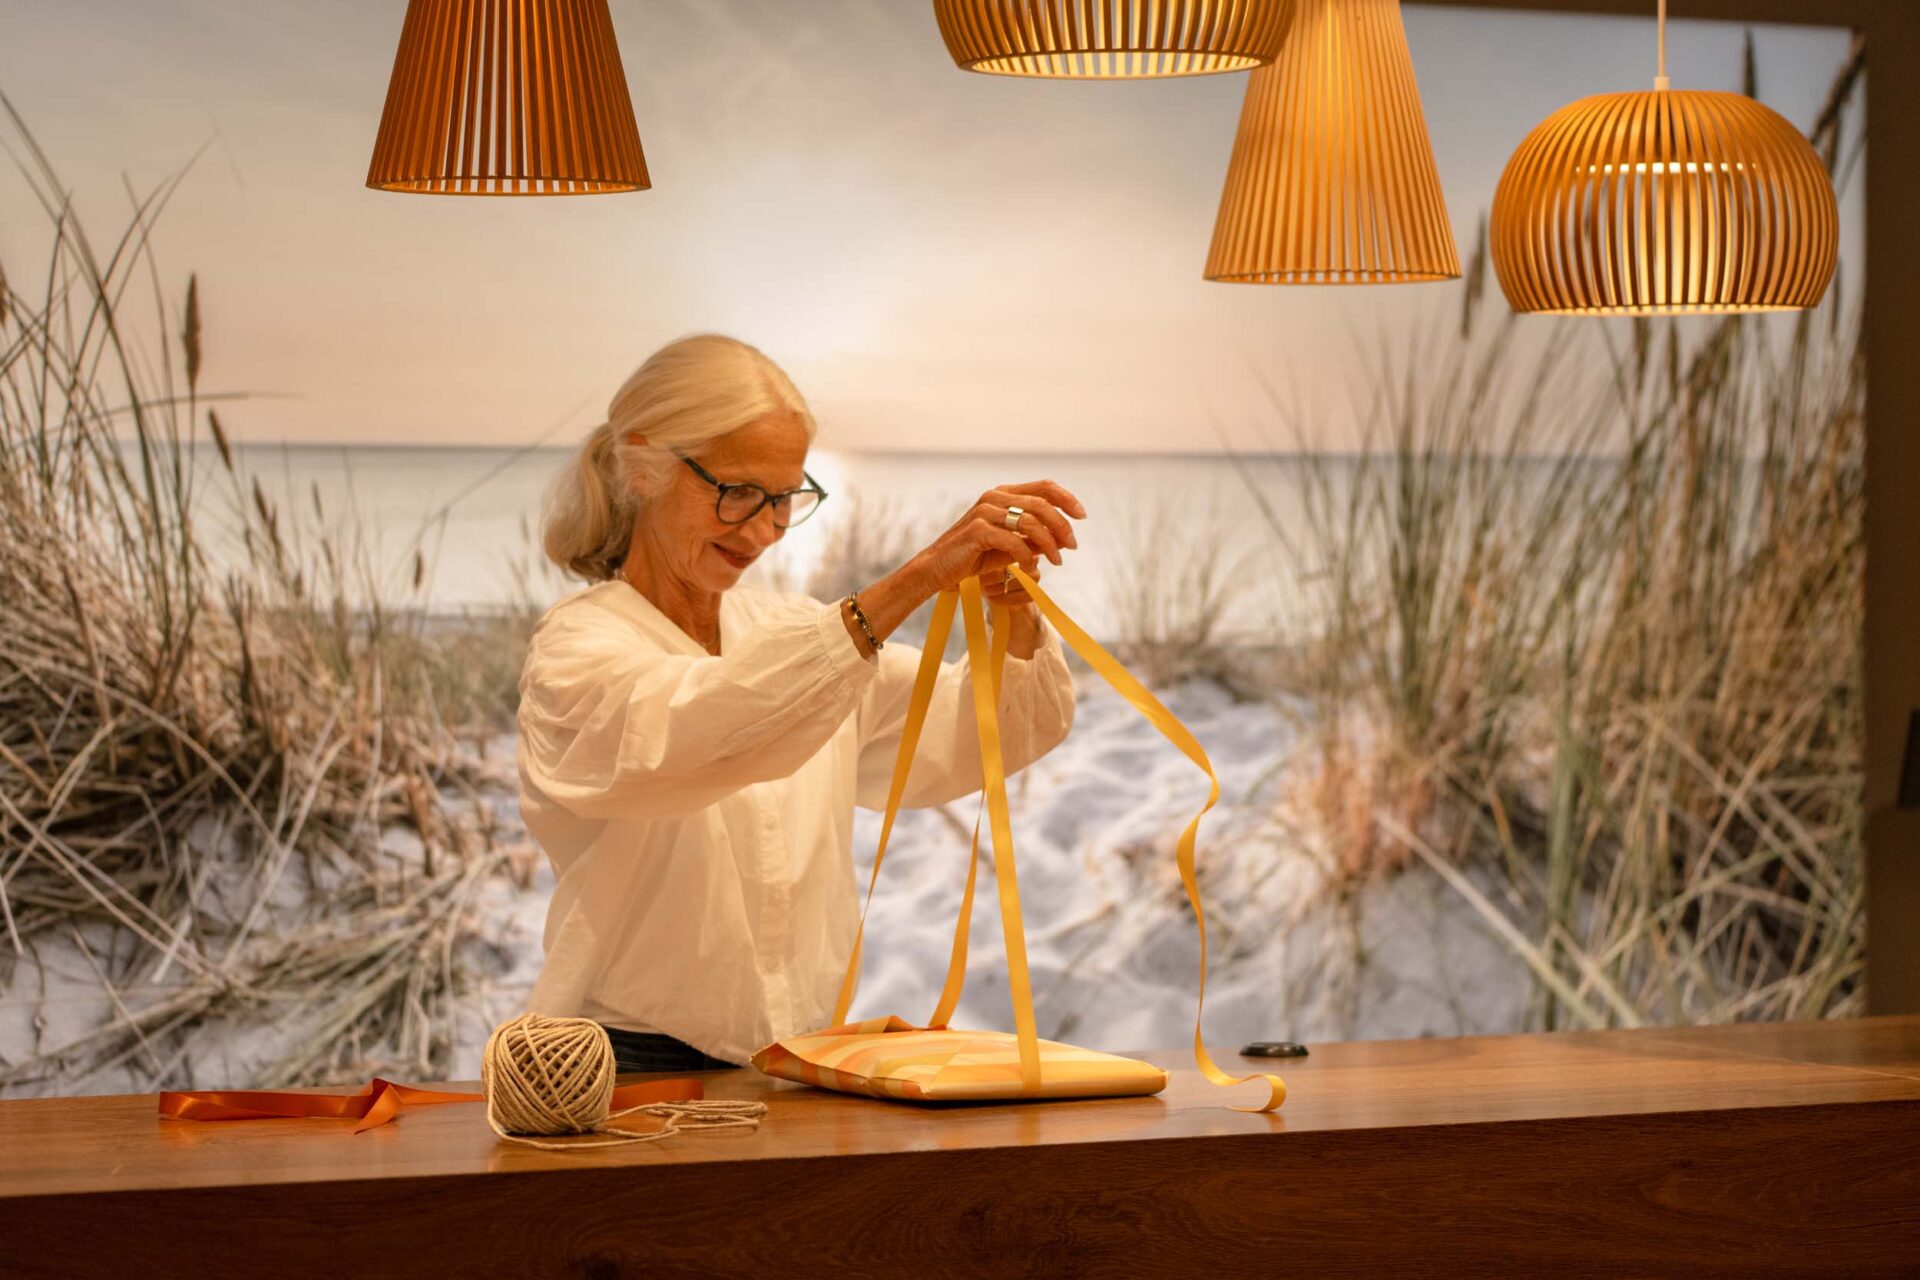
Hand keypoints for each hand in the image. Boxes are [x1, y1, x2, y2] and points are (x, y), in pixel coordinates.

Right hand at [912, 480, 1086, 595]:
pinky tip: (1031, 568)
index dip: (1067, 498)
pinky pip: (1014, 541)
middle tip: (1072, 546)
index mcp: (1003, 493)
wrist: (938, 569)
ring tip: (1058, 561)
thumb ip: (1034, 539)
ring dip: (1050, 544)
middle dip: (1062, 526)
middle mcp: (994, 496)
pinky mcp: (978, 529)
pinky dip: (1028, 556)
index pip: (1044, 486)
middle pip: (1042, 504)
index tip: (1082, 516)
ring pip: (1031, 522)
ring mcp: (985, 510)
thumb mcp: (1010, 546)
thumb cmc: (974, 557)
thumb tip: (1062, 539)